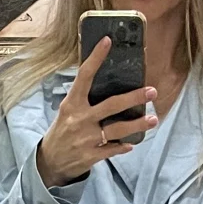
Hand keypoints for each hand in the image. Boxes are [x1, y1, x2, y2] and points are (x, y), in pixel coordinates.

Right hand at [37, 38, 157, 186]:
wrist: (50, 162)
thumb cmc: (62, 130)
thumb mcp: (67, 110)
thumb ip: (84, 98)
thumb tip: (106, 79)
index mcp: (72, 103)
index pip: (84, 76)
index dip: (96, 58)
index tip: (107, 41)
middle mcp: (79, 119)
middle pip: (111, 105)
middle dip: (134, 98)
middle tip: (152, 91)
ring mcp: (85, 138)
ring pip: (117, 129)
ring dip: (137, 124)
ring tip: (153, 119)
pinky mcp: (90, 155)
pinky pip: (112, 149)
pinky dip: (123, 146)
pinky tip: (132, 143)